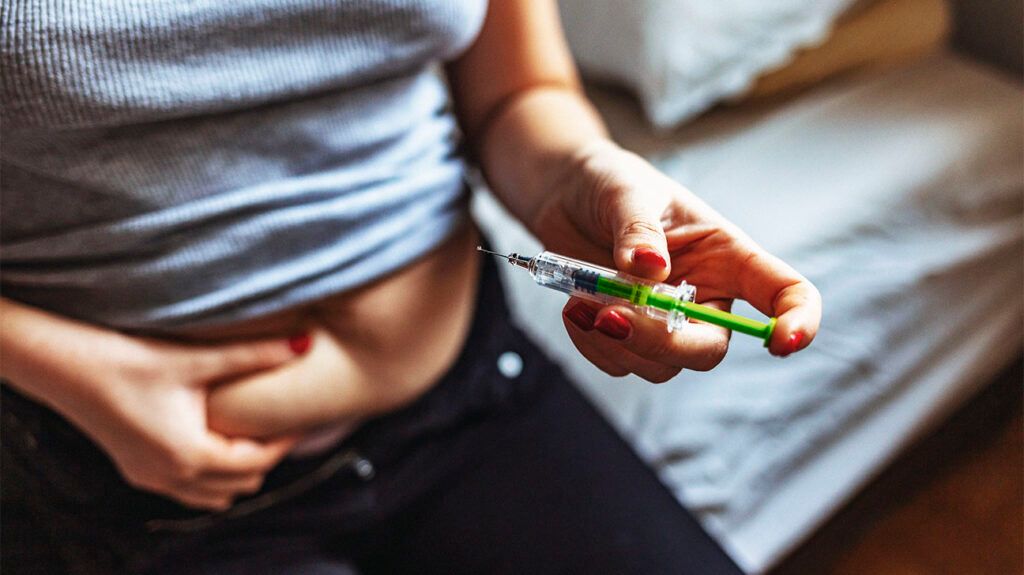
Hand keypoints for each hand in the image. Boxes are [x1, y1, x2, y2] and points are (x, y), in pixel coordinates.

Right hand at [0, 301, 303, 509]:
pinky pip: (188, 488)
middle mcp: (170, 477)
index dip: (285, 441)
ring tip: (251, 430)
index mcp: (190, 456)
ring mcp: (150, 478)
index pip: (258, 463)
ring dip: (237, 468)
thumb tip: (305, 344)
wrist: (61, 364)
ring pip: (214, 493)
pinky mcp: (136, 468)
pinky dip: (210, 472)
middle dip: (265, 456)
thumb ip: (254, 354)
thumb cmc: (126, 359)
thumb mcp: (196, 358)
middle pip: (240, 483)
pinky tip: (214, 435)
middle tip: (281, 421)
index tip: (302, 416)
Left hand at [532, 141, 821, 381]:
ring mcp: (667, 321)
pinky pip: (620, 364)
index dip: (797, 321)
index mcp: (727, 255)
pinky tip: (574, 310)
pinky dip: (593, 346)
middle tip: (612, 318)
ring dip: (617, 345)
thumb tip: (650, 269)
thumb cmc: (609, 184)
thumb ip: (638, 229)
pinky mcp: (628, 336)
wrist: (563, 195)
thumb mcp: (625, 191)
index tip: (783, 344)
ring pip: (662, 365)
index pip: (784, 292)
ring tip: (581, 303)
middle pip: (709, 348)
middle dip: (663, 343)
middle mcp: (705, 295)